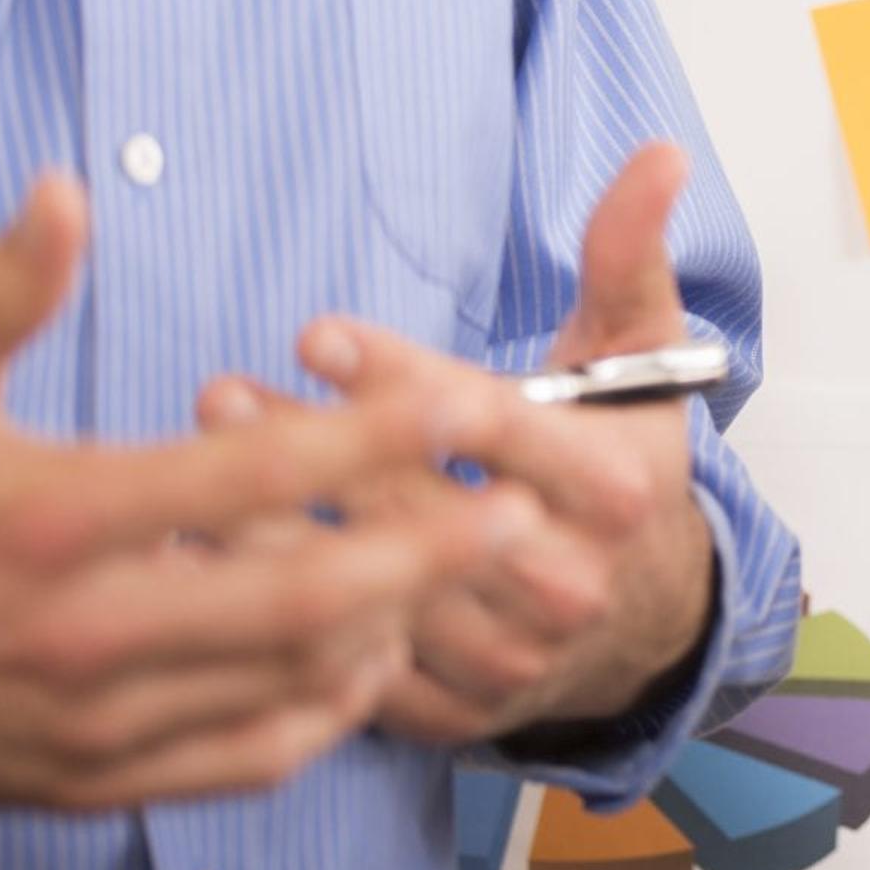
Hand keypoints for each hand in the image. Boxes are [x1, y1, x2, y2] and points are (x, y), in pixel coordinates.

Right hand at [0, 176, 526, 807]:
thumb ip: (0, 290)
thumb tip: (68, 188)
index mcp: (55, 518)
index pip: (252, 474)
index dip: (374, 439)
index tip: (467, 409)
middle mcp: (83, 630)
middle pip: (303, 598)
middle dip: (426, 553)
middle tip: (517, 514)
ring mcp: (86, 719)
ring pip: (285, 691)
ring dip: (385, 636)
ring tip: (451, 582)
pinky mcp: (80, 784)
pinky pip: (237, 765)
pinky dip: (317, 721)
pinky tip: (357, 664)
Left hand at [203, 145, 718, 749]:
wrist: (644, 623)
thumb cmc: (616, 470)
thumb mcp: (635, 363)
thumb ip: (628, 258)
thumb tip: (660, 156)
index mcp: (616, 491)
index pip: (494, 427)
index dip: (399, 377)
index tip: (315, 334)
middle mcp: (572, 583)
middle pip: (422, 509)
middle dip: (316, 447)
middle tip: (224, 393)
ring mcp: (514, 658)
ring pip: (377, 592)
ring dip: (276, 528)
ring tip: (208, 461)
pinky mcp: (458, 713)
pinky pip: (350, 672)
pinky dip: (278, 620)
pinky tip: (217, 560)